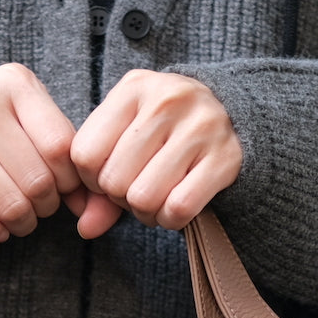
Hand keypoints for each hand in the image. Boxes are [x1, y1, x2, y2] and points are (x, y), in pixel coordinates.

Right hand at [0, 63, 119, 241]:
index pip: (60, 149)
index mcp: (15, 83)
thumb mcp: (33, 118)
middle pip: (37, 181)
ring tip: (22, 218)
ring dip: (23, 223)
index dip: (70, 181)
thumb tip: (92, 209)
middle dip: (47, 206)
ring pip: (8, 202)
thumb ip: (66, 156)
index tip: (64, 188)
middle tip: (42, 205)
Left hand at [70, 70, 241, 238]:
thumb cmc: (166, 131)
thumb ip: (98, 182)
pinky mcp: (224, 158)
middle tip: (139, 188)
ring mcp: (199, 127)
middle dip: (121, 198)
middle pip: (113, 181)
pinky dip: (170, 220)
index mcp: (134, 88)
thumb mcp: (126, 138)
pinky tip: (176, 206)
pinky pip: (178, 209)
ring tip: (158, 198)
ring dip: (146, 213)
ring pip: (143, 198)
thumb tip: (87, 229)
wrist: (233, 114)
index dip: (92, 180)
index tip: (112, 175)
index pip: (84, 154)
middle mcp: (167, 100)